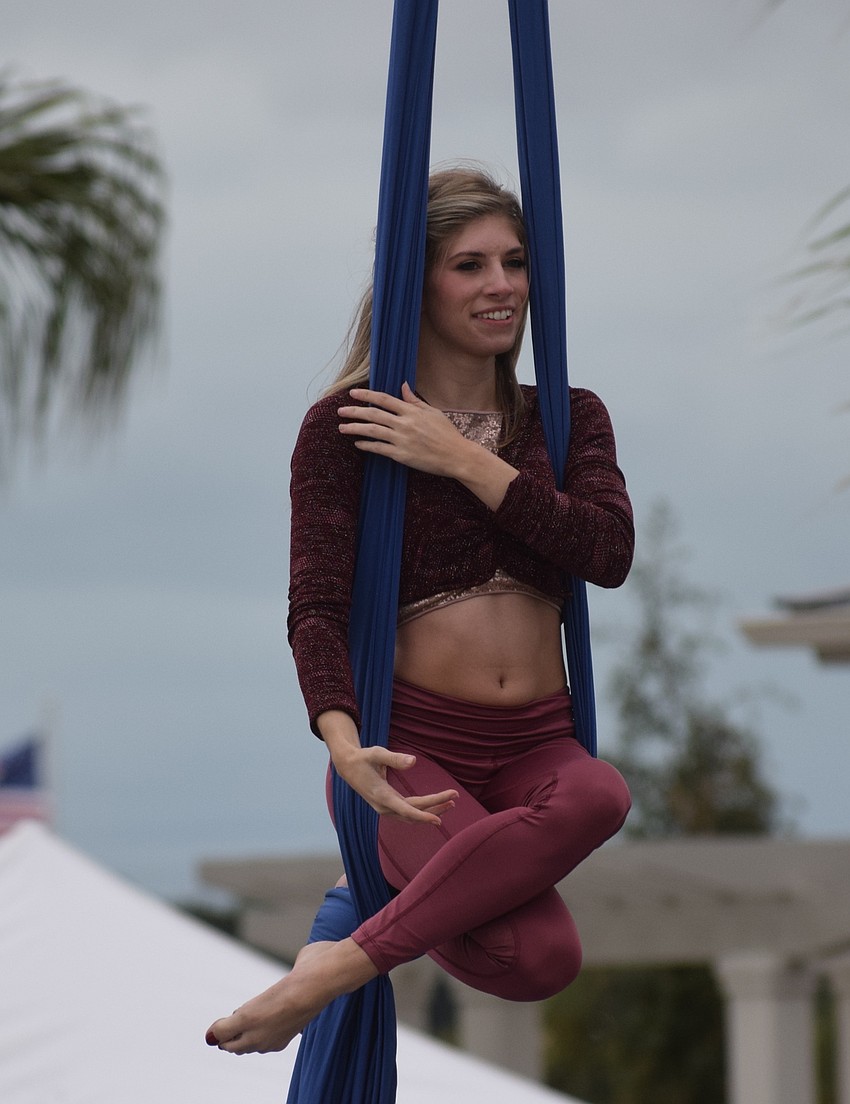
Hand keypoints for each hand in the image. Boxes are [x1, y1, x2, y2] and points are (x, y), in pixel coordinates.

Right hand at [332, 741, 456, 826]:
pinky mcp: (388, 806)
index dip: (423, 816)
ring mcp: (386, 809)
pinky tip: (436, 806)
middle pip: (414, 812)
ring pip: (412, 816)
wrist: (348, 767)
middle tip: (455, 797)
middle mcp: (384, 806)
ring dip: (432, 811)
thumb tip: (414, 761)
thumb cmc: (363, 758)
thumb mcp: (377, 753)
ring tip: (451, 802)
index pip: (406, 810)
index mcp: (381, 795)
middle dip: (436, 806)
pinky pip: (409, 812)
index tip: (438, 820)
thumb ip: (395, 758)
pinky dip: (423, 810)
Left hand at [338, 383, 467, 477]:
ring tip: (342, 427)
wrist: (456, 456)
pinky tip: (357, 443)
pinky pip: (379, 449)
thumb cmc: (447, 434)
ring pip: (372, 431)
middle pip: (374, 414)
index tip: (353, 393)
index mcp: (412, 411)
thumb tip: (403, 386)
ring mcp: (402, 440)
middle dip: (354, 411)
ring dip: (355, 428)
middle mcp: (405, 424)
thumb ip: (415, 400)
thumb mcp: (433, 412)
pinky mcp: (402, 455)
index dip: (367, 395)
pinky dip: (366, 445)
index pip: (384, 399)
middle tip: (340, 411)